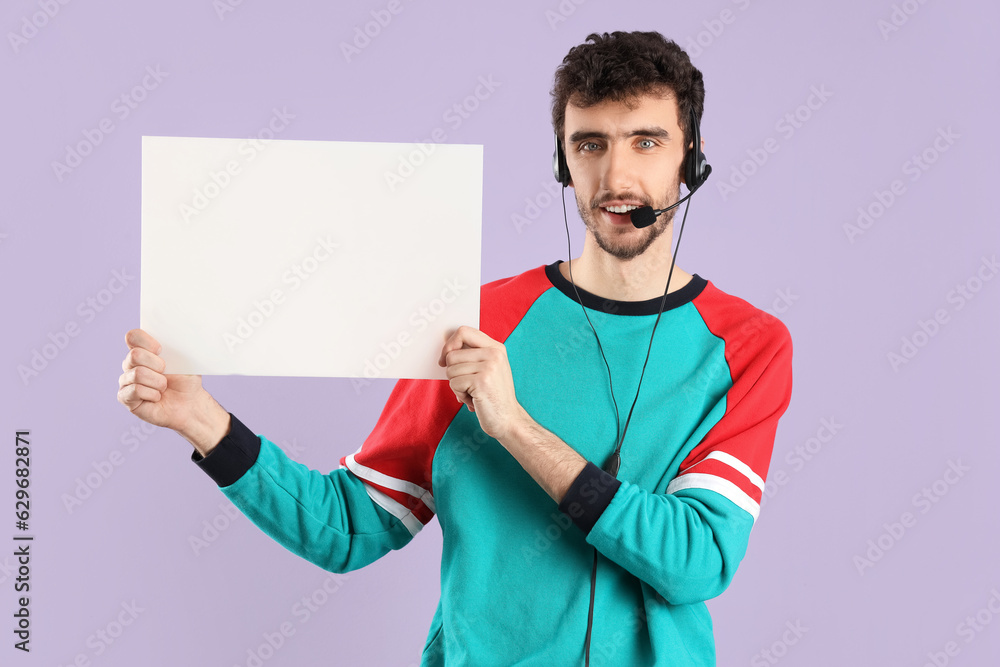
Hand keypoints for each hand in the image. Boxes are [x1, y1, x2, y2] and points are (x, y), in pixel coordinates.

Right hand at [117, 329, 206, 433]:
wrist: (188, 403)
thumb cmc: (186, 380)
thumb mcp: (186, 360)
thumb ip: (177, 345)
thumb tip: (178, 331)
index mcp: (143, 350)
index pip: (133, 336)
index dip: (147, 341)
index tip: (161, 350)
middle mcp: (130, 364)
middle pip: (135, 355)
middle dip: (158, 365)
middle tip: (166, 373)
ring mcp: (126, 380)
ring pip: (138, 374)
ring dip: (159, 382)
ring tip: (164, 387)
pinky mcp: (124, 397)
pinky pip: (136, 390)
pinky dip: (153, 394)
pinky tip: (156, 397)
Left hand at [438, 326, 524, 440]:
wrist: (508, 420)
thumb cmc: (493, 396)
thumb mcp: (488, 369)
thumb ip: (472, 356)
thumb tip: (446, 350)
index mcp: (496, 348)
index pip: (463, 331)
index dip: (449, 344)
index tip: (446, 359)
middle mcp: (494, 354)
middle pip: (452, 354)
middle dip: (453, 372)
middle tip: (468, 385)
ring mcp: (489, 366)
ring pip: (450, 369)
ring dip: (456, 385)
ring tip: (473, 393)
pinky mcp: (481, 381)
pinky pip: (454, 383)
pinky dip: (459, 395)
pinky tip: (474, 400)